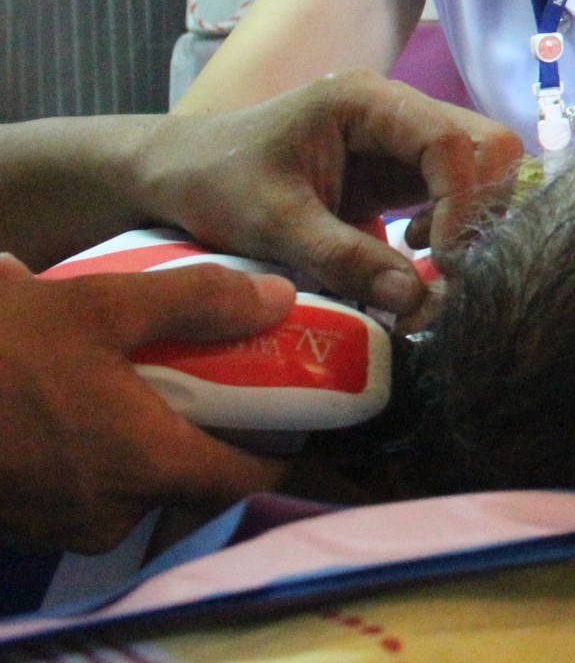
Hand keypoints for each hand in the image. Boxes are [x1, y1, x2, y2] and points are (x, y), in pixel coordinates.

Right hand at [0, 254, 289, 551]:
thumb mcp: (103, 305)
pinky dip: (104, 459)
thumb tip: (282, 301)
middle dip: (213, 445)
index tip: (295, 415)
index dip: (278, 450)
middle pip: (192, 490)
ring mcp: (57, 524)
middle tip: (227, 391)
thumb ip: (200, 302)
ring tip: (160, 389)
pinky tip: (94, 405)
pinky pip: (85, 496)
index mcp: (145, 469)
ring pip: (136, 495)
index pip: (244, 481)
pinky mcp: (18, 518)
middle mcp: (107, 514)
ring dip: (154, 450)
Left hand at [134, 71, 523, 320]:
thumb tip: (417, 300)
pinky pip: (454, 194)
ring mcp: (402, 141)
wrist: (176, 173)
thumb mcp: (271, 224)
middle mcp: (398, 112)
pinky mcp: (398, 172)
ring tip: (429, 267)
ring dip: (470, 222)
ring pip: (480, 171)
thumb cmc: (215, 182)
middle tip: (448, 268)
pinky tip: (412, 255)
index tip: (440, 264)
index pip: (451, 142)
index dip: (460, 203)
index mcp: (368, 103)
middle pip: (487, 147)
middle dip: (479, 209)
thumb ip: (343, 258)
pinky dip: (452, 229)